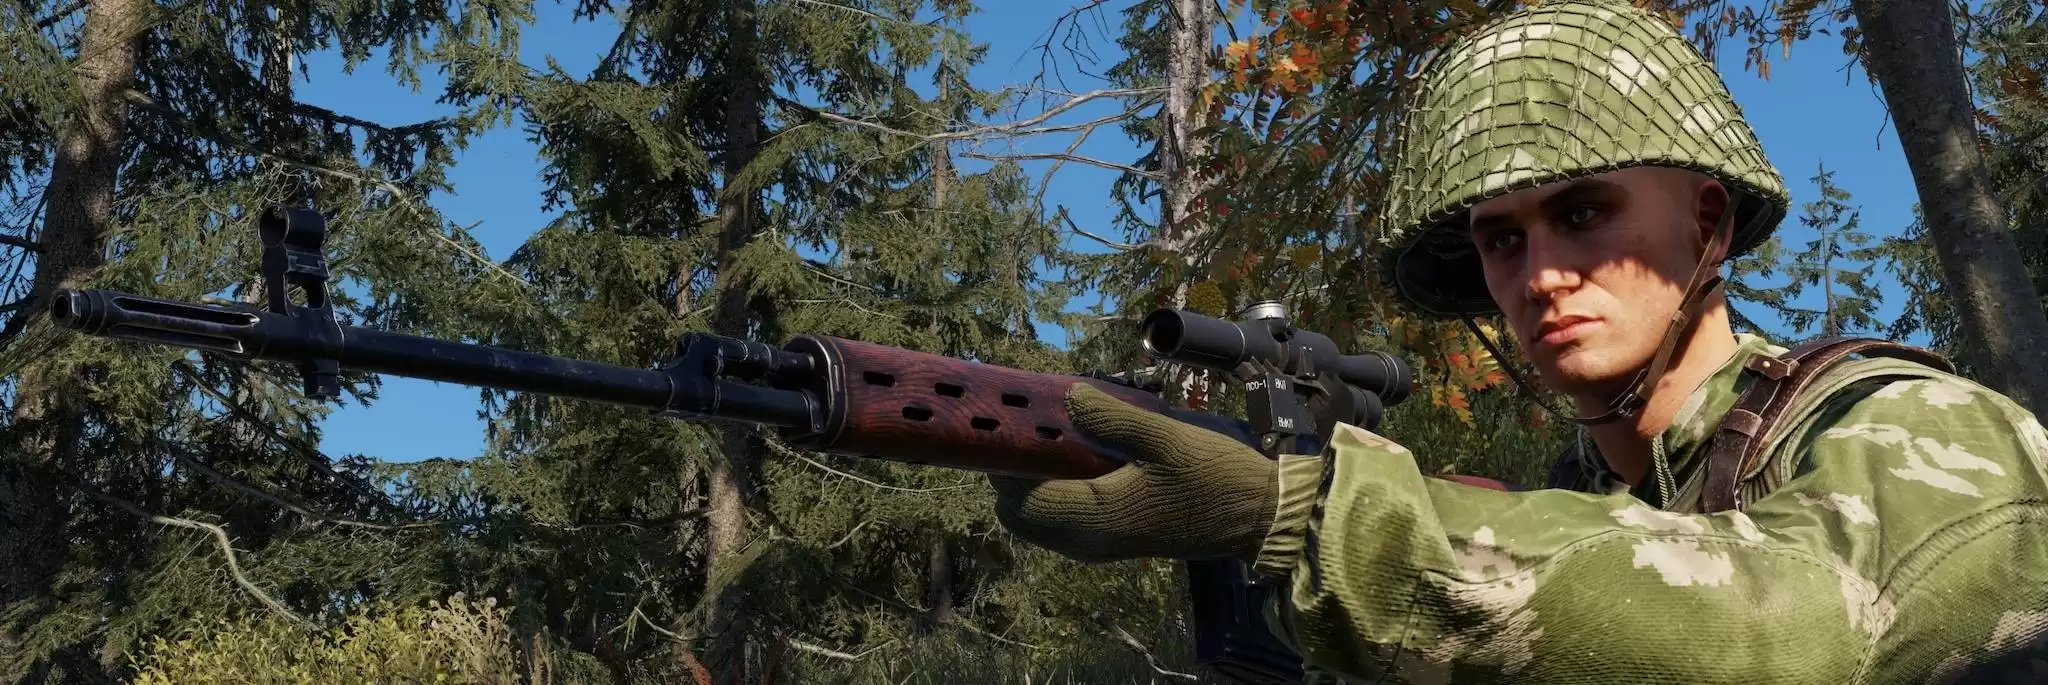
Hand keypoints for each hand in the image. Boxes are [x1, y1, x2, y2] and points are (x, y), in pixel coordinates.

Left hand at [988, 383, 1278, 562]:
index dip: (1004, 466)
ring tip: (1050, 440)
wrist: (1260, 519)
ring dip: (1033, 486)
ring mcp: (1102, 546)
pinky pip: (1065, 525)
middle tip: (1027, 430)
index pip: (1020, 500)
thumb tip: (1066, 397)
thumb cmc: (1216, 477)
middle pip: (1020, 518)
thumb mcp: (1165, 438)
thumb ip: (1111, 418)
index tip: (1008, 426)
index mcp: (1095, 517)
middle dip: (1012, 477)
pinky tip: (1077, 460)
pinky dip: (1056, 496)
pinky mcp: (1116, 542)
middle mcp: (1089, 540)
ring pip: (1041, 523)